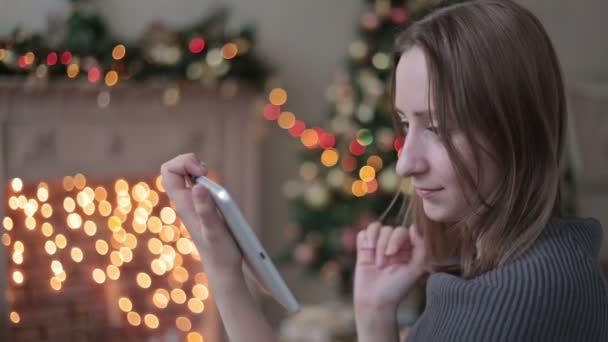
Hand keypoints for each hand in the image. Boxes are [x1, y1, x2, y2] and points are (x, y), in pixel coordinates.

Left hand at [160, 153, 242, 279]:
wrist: (223, 270)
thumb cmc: (221, 253)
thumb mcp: (216, 230)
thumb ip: (207, 209)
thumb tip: (198, 187)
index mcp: (184, 205)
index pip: (169, 172)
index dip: (184, 163)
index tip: (202, 172)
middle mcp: (186, 203)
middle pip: (175, 170)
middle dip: (190, 162)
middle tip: (206, 172)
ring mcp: (194, 205)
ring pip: (187, 176)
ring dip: (199, 170)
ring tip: (211, 180)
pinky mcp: (203, 209)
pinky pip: (199, 186)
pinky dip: (208, 181)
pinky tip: (219, 193)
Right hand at [353, 222, 425, 315]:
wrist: (375, 301)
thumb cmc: (397, 288)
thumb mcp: (415, 269)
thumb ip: (421, 247)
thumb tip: (413, 226)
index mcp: (407, 249)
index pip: (403, 231)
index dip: (396, 238)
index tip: (392, 254)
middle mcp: (393, 246)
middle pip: (388, 229)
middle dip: (384, 245)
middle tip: (382, 264)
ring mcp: (378, 247)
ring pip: (375, 228)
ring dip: (374, 241)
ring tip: (373, 258)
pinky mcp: (363, 249)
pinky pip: (363, 233)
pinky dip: (364, 238)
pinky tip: (366, 249)